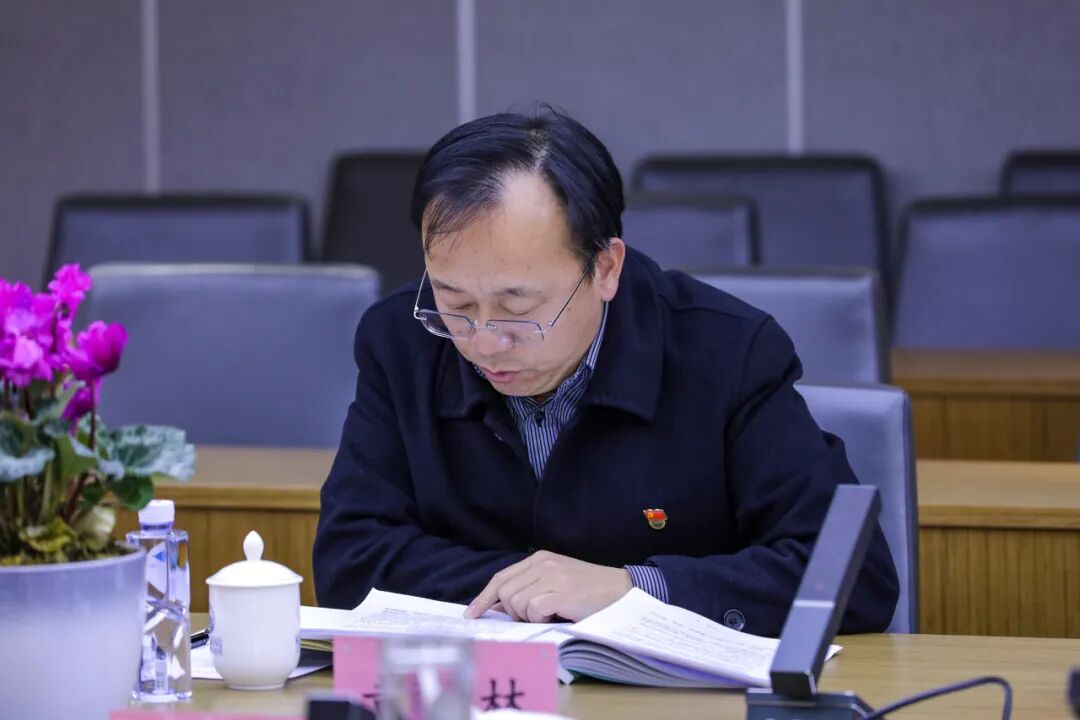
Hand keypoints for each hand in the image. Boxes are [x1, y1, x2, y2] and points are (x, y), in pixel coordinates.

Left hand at [464, 550, 632, 622]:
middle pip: (505, 593)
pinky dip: (540, 619)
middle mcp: (543, 564)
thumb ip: (528, 587)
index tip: (472, 614)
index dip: (484, 597)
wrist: (621, 590)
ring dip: (528, 617)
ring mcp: (552, 577)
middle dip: (512, 612)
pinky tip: (557, 615)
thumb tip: (498, 606)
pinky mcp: (560, 593)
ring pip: (516, 603)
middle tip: (533, 617)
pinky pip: (533, 611)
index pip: (501, 578)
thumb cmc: (588, 591)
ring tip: (550, 614)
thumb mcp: (556, 581)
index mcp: (539, 559)